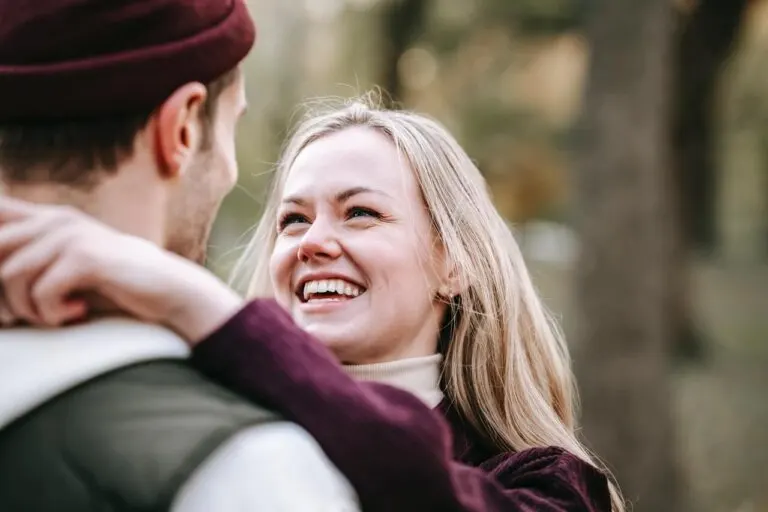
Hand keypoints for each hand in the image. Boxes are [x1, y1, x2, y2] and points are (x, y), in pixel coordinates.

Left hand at [0, 197, 243, 342]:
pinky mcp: (86, 256)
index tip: (8, 282)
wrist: (168, 291)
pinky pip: (42, 292)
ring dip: (27, 309)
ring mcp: (71, 234)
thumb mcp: (67, 269)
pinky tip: (78, 312)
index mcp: (48, 217)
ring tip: (55, 317)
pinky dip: (53, 314)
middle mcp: (56, 219)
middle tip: (21, 316)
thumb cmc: (115, 288)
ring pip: (11, 275)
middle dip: (0, 294)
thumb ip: (29, 262)